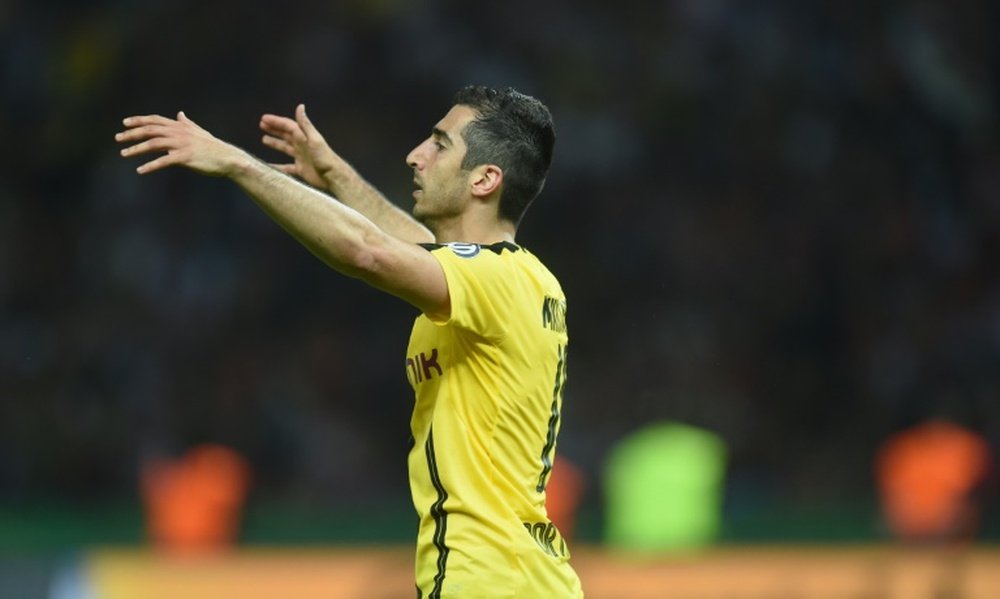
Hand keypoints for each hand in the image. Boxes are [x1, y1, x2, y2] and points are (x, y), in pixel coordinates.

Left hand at [116, 112, 238, 175]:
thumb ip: (186, 123)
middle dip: (132, 134)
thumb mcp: (198, 132)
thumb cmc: (213, 147)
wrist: (227, 158)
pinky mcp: (184, 158)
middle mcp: (178, 133)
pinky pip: (163, 161)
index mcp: (180, 127)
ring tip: (124, 153)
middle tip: (118, 138)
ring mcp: (181, 145)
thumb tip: (180, 114)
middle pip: (150, 130)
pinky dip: (150, 166)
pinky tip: (140, 170)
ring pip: (153, 144)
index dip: (139, 120)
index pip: (155, 120)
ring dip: (136, 149)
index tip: (124, 123)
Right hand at [259, 104, 336, 188]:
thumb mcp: (314, 139)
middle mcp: (302, 145)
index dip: (276, 122)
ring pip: (285, 148)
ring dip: (275, 143)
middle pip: (286, 135)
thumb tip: (300, 106)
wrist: (333, 177)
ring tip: (264, 139)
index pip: (288, 126)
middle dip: (274, 129)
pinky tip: (270, 166)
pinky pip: (286, 167)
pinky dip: (278, 166)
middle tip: (261, 125)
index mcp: (304, 137)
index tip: (263, 119)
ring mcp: (301, 157)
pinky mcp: (301, 169)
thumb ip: (306, 124)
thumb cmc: (324, 158)